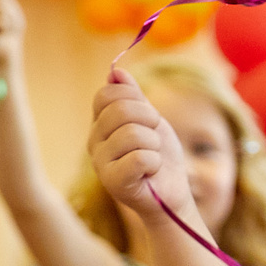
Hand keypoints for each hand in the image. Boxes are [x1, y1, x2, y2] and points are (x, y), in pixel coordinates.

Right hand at [90, 69, 195, 227]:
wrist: (171, 193)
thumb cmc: (160, 156)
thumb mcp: (150, 119)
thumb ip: (133, 97)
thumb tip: (116, 72)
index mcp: (100, 123)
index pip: (107, 94)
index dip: (134, 98)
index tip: (149, 116)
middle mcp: (94, 141)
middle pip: (120, 110)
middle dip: (150, 120)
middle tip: (155, 139)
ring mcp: (100, 162)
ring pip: (133, 133)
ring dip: (154, 144)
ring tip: (152, 157)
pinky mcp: (112, 182)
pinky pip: (140, 157)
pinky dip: (155, 162)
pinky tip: (150, 172)